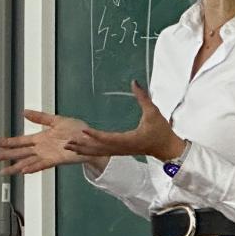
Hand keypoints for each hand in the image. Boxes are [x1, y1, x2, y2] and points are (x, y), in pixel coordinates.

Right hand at [0, 110, 90, 174]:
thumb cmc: (76, 130)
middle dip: (5, 156)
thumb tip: (24, 112)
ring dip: (15, 166)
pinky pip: (41, 165)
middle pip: (19, 153)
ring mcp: (47, 155)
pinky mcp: (56, 160)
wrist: (90, 139)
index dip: (8, 142)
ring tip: (3, 171)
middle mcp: (41, 148)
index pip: (20, 141)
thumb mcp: (56, 120)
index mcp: (40, 138)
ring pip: (27, 162)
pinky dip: (32, 168)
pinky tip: (23, 170)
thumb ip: (40, 117)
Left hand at [66, 81, 184, 162]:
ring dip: (83, 149)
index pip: (108, 138)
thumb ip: (143, 97)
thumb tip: (134, 82)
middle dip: (83, 145)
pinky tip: (80, 148)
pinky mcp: (119, 151)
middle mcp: (122, 147)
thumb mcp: (153, 112)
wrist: (167, 148)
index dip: (95, 135)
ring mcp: (120, 151)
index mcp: (128, 140)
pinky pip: (102, 152)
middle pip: (99, 148)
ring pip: (98, 152)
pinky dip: (89, 150)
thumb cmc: (161, 131)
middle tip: (67, 142)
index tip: (83, 130)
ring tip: (68, 146)